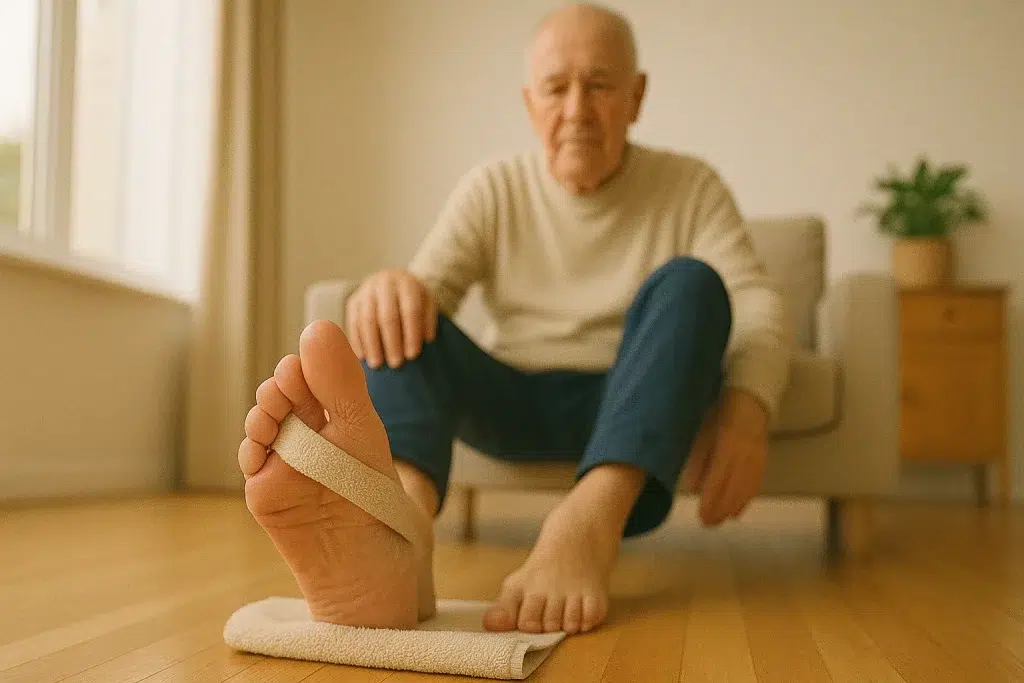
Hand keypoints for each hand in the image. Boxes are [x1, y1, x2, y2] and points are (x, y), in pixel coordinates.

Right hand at [345, 269, 436, 368]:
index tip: (412, 355)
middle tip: (396, 364)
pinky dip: (357, 341)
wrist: (391, 280)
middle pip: (387, 316)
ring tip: (377, 364)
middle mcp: (384, 284)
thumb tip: (427, 339)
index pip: (411, 310)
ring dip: (371, 344)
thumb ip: (428, 320)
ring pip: (366, 320)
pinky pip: (353, 322)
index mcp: (407, 284)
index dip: (411, 333)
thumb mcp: (427, 303)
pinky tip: (362, 356)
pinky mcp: (353, 301)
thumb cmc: (413, 298)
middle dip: (391, 342)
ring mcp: (366, 291)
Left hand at [682, 388, 768, 525]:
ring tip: (721, 521)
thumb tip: (692, 487)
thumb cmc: (720, 411)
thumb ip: (699, 458)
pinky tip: (738, 511)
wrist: (750, 397)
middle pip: (734, 487)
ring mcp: (757, 456)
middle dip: (721, 508)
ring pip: (746, 488)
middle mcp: (746, 452)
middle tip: (708, 524)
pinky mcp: (764, 459)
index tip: (702, 514)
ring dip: (733, 507)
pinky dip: (747, 499)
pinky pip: (756, 483)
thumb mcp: (704, 429)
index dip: (712, 498)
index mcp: (728, 442)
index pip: (719, 477)